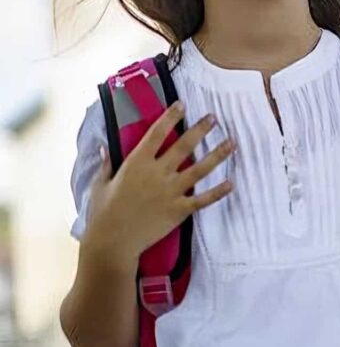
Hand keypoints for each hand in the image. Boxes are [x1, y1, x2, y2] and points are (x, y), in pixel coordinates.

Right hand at [83, 101, 234, 264]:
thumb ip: (107, 164)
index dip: (170, 117)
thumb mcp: (100, 184)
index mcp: (136, 163)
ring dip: (218, 155)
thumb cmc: (103, 212)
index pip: (156, 133)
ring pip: (200, 169)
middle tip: (214, 118)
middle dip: (200, 130)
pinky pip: (203, 199)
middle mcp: (157, 173)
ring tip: (232, 143)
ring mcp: (171, 191)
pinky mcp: (179, 210)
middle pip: (184, 146)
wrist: (113, 241)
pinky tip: (232, 183)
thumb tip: (104, 146)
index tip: (182, 105)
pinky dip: (218, 191)